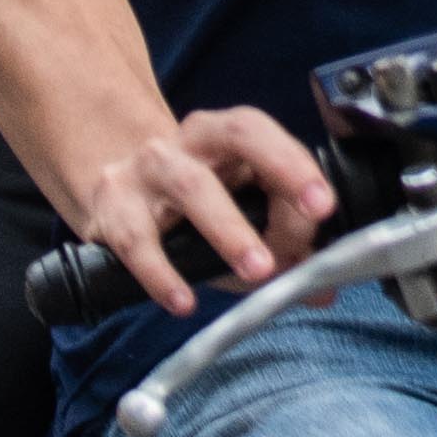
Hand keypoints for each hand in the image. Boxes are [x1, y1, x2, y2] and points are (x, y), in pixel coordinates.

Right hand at [71, 102, 336, 315]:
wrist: (113, 199)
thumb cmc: (191, 210)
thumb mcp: (238, 215)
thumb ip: (282, 249)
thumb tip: (322, 288)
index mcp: (227, 135)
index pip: (268, 134)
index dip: (298, 164)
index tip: (324, 206)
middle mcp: (189, 141)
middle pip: (238, 135)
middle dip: (281, 171)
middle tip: (311, 222)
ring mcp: (146, 169)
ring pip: (191, 186)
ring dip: (230, 230)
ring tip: (259, 272)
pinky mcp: (112, 208)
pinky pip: (138, 240)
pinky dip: (162, 274)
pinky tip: (184, 302)